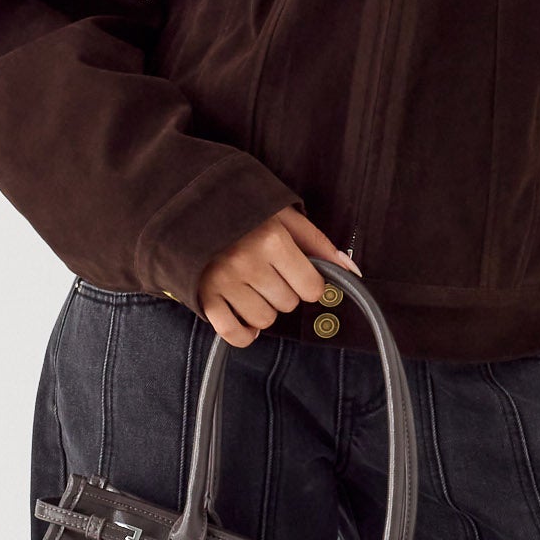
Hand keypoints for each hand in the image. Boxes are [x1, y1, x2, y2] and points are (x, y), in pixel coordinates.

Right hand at [194, 205, 355, 347]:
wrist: (188, 206)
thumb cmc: (242, 210)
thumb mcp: (283, 215)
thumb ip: (318, 243)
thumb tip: (351, 272)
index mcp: (272, 239)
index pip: (311, 287)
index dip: (308, 283)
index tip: (296, 272)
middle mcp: (247, 262)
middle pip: (288, 304)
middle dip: (284, 292)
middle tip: (267, 272)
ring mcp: (223, 281)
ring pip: (264, 320)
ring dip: (263, 308)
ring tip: (251, 286)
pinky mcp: (204, 296)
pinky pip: (233, 333)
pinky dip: (243, 333)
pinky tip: (245, 318)